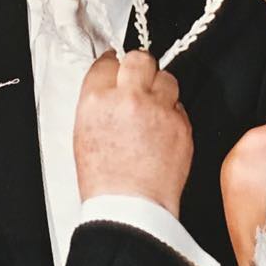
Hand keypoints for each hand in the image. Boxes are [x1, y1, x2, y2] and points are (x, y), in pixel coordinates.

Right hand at [74, 50, 192, 216]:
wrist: (131, 207)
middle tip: (139, 79)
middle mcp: (128, 98)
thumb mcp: (84, 133)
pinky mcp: (181, 123)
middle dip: (140, 67)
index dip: (113, 66)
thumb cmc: (105, 180)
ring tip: (153, 108)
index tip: (117, 70)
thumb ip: (98, 103)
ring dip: (160, 88)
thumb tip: (109, 88)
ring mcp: (158, 109)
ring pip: (166, 77)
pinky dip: (172, 114)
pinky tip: (162, 131)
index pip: (107, 62)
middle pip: (140, 59)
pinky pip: (179, 106)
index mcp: (96, 100)